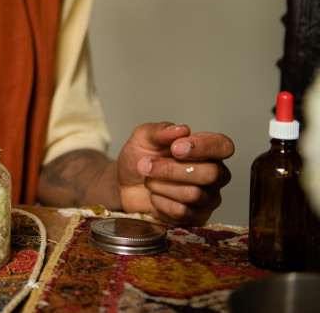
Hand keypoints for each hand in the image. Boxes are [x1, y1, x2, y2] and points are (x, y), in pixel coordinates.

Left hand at [116, 122, 233, 225]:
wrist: (124, 183)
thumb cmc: (140, 157)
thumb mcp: (144, 137)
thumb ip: (162, 130)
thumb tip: (182, 129)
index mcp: (207, 150)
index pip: (223, 146)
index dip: (203, 147)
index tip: (176, 148)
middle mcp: (214, 174)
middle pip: (210, 174)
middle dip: (172, 169)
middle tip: (147, 164)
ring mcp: (208, 197)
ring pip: (193, 194)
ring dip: (161, 184)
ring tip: (147, 178)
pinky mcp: (195, 217)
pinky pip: (181, 211)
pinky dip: (160, 201)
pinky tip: (154, 195)